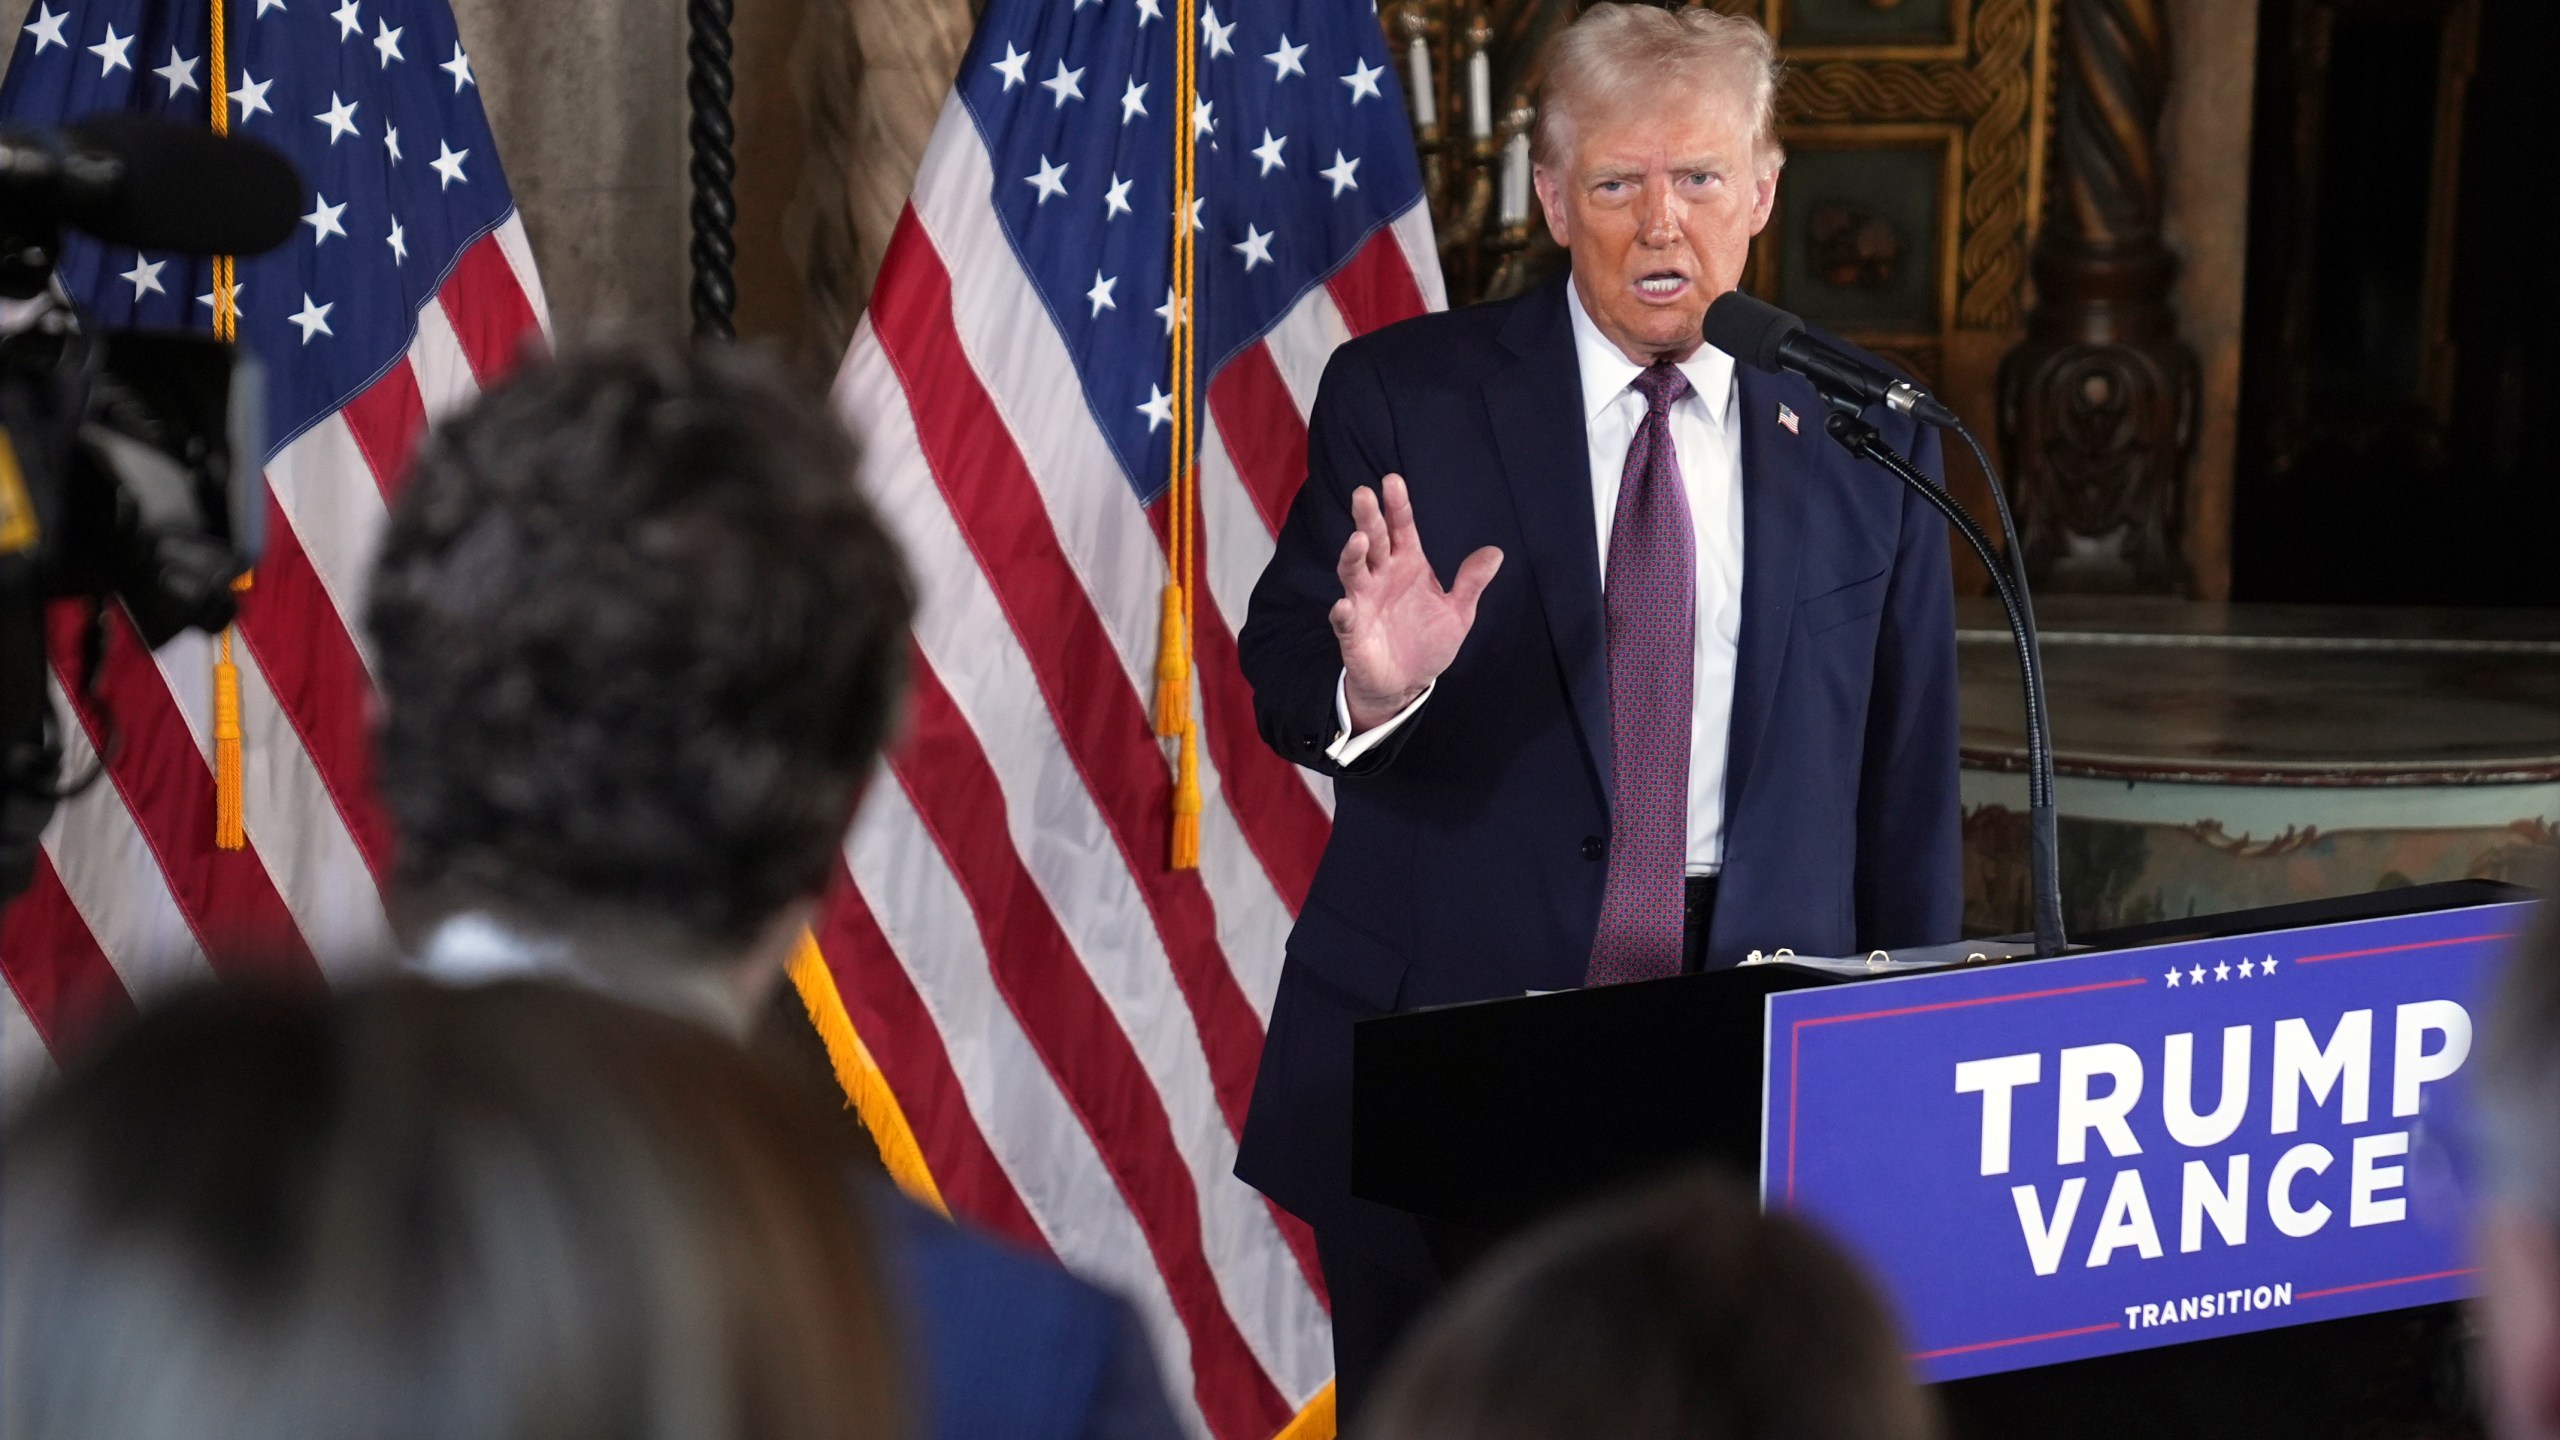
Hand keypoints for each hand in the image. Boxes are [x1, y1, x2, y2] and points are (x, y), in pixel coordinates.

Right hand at [1330, 473, 1501, 733]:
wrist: (1407, 682)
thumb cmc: (1428, 641)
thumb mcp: (1459, 612)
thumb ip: (1471, 582)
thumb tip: (1496, 552)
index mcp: (1408, 564)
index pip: (1401, 528)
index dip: (1397, 506)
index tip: (1392, 481)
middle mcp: (1382, 576)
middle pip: (1373, 540)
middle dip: (1368, 518)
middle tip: (1363, 493)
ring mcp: (1364, 601)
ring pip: (1353, 572)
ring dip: (1353, 556)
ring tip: (1358, 541)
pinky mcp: (1353, 631)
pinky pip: (1344, 619)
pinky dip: (1343, 613)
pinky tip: (1344, 606)